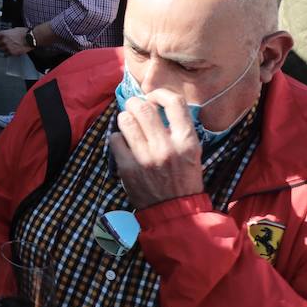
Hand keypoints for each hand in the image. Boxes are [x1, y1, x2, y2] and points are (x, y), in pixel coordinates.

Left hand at [0, 27, 32, 56]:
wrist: (31, 38)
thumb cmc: (24, 33)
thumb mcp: (13, 29)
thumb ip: (6, 33)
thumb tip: (3, 35)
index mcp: (3, 34)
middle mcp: (3, 41)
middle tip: (3, 43)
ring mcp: (7, 48)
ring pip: (0, 50)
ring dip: (3, 49)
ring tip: (8, 47)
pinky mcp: (11, 53)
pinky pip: (5, 54)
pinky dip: (7, 53)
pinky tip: (11, 50)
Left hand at [110, 89, 203, 209]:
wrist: (176, 212)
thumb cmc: (184, 179)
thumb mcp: (192, 153)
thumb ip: (178, 130)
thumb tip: (155, 104)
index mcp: (187, 141)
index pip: (174, 102)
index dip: (160, 94)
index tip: (153, 98)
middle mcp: (167, 147)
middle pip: (142, 107)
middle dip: (134, 104)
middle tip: (134, 109)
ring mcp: (146, 157)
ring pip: (125, 120)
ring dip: (124, 119)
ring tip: (129, 126)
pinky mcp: (129, 168)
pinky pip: (114, 139)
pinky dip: (117, 139)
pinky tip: (124, 145)